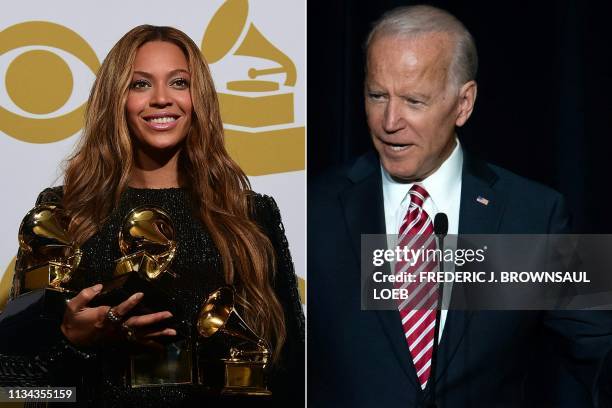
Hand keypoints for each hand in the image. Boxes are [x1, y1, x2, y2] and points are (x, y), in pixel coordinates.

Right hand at [61, 284, 175, 347]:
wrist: (71, 341)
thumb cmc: (74, 321)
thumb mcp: (73, 307)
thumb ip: (86, 295)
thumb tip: (100, 285)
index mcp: (104, 317)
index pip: (119, 309)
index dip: (130, 303)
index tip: (141, 294)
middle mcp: (115, 327)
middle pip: (137, 323)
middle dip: (153, 319)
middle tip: (168, 314)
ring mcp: (119, 335)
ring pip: (141, 334)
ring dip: (158, 333)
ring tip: (173, 332)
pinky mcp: (121, 340)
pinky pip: (137, 343)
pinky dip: (151, 345)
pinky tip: (162, 346)